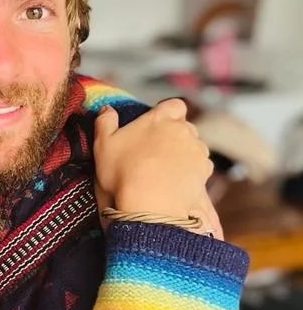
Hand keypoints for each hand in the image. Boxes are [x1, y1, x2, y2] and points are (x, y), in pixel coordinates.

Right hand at [94, 99, 213, 218]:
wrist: (150, 205)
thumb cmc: (124, 173)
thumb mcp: (103, 144)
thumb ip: (105, 121)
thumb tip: (107, 109)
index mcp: (161, 119)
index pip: (174, 105)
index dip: (167, 113)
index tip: (156, 125)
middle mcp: (184, 130)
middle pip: (184, 127)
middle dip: (174, 136)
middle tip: (155, 152)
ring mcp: (197, 151)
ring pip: (194, 147)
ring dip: (184, 154)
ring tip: (165, 170)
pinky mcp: (205, 172)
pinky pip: (200, 167)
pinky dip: (191, 172)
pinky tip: (175, 182)